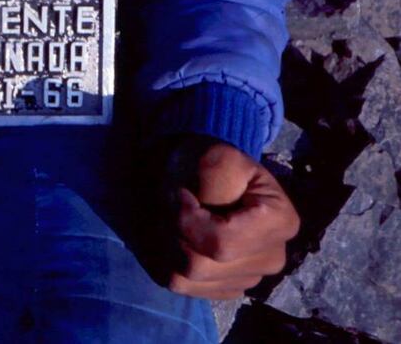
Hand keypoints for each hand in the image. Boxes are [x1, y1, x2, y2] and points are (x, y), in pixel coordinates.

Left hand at [161, 135, 299, 299]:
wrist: (205, 176)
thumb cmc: (211, 165)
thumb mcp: (214, 157)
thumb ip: (210, 183)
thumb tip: (192, 213)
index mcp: (279, 222)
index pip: (221, 243)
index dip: (187, 222)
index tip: (181, 195)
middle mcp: (271, 258)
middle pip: (200, 265)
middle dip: (171, 234)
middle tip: (170, 207)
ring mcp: (251, 277)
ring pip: (188, 278)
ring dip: (166, 247)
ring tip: (172, 221)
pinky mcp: (227, 287)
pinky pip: (183, 286)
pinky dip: (168, 262)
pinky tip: (177, 239)